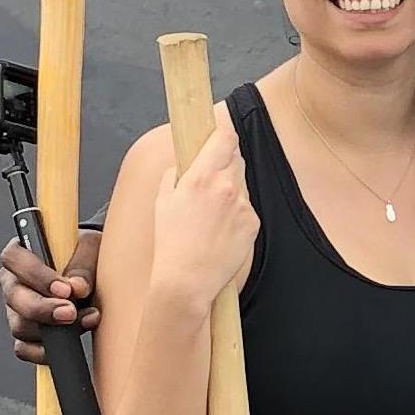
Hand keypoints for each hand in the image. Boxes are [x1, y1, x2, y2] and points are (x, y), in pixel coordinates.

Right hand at [0, 235, 100, 364]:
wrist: (97, 279)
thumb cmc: (86, 257)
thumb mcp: (90, 249)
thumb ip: (83, 264)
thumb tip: (77, 287)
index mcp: (20, 255)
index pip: (14, 259)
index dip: (36, 275)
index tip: (65, 289)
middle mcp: (13, 283)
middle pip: (14, 298)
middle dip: (43, 308)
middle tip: (71, 312)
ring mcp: (16, 311)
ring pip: (20, 326)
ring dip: (53, 330)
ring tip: (86, 321)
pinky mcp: (24, 336)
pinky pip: (25, 349)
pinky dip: (46, 351)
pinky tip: (69, 343)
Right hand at [147, 109, 258, 318]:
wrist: (187, 280)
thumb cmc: (170, 243)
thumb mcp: (162, 201)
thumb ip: (174, 175)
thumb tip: (183, 166)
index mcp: (201, 176)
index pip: (225, 138)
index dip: (224, 134)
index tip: (221, 135)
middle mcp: (226, 186)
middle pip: (236, 158)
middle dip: (225, 163)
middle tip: (211, 181)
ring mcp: (243, 206)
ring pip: (242, 184)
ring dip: (231, 190)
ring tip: (212, 214)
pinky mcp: (253, 223)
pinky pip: (247, 209)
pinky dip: (237, 214)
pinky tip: (221, 230)